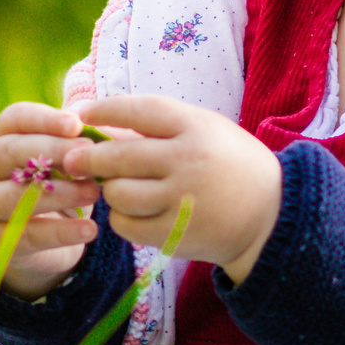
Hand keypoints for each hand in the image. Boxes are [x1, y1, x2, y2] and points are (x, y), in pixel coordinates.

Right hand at [0, 102, 104, 300]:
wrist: (36, 239)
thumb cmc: (50, 184)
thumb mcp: (58, 160)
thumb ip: (71, 143)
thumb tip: (99, 130)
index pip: (15, 118)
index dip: (46, 119)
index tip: (77, 125)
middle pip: (11, 151)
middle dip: (53, 151)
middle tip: (88, 156)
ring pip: (15, 196)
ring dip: (59, 193)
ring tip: (94, 193)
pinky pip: (28, 235)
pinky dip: (62, 232)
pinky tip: (90, 229)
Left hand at [64, 95, 282, 280]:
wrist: (272, 215)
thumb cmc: (230, 165)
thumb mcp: (205, 131)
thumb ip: (158, 128)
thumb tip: (100, 127)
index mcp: (196, 127)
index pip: (138, 111)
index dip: (103, 111)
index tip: (79, 115)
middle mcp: (188, 160)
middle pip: (118, 156)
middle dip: (86, 157)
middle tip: (72, 160)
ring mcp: (182, 199)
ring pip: (118, 193)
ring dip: (109, 191)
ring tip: (119, 189)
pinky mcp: (177, 233)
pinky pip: (126, 225)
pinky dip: (120, 219)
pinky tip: (132, 213)